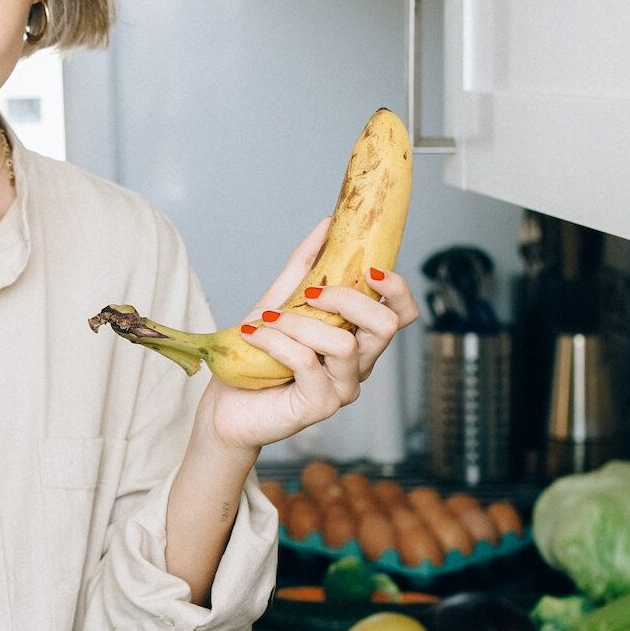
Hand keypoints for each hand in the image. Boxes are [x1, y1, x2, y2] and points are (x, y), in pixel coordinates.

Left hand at [199, 217, 420, 452]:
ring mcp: (343, 388)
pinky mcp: (320, 406)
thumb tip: (328, 225)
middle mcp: (359, 364)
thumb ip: (306, 266)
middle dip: (347, 299)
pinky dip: (277, 341)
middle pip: (387, 325)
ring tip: (267, 321)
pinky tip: (256, 335)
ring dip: (299, 324)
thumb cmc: (258, 355)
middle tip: (309, 295)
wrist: (227, 403)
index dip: (396, 287)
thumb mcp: (281, 300)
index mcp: (358, 337)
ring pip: (344, 344)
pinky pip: (307, 362)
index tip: (368, 269)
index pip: (402, 312)